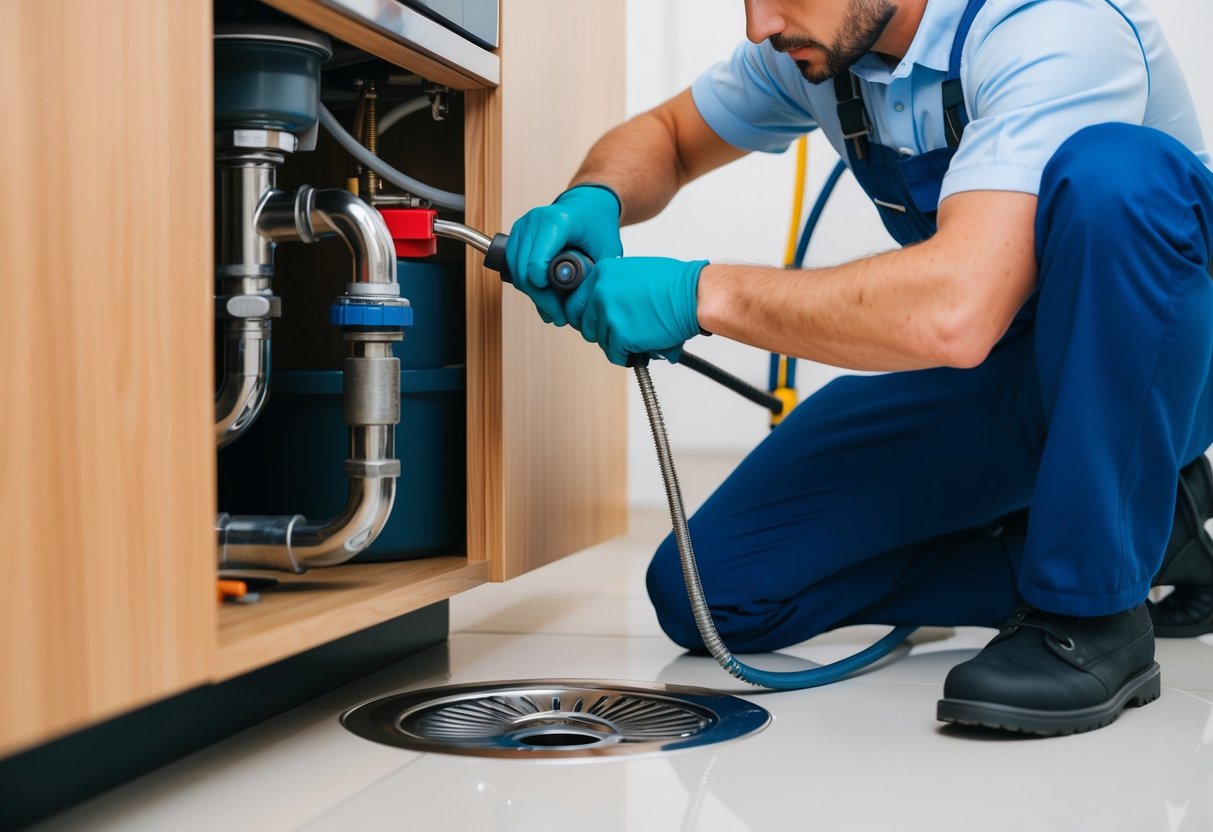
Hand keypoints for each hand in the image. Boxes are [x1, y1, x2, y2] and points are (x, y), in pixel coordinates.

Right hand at [504, 184, 622, 325]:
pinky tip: (543, 298)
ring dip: (533, 295)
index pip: (536, 263)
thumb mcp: (607, 249)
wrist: (587, 205)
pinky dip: (527, 285)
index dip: (545, 290)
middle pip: (524, 271)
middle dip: (540, 299)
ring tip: (553, 311)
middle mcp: (533, 221)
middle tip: (559, 316)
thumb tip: (582, 305)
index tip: (560, 306)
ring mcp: (521, 227)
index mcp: (555, 221)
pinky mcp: (516, 235)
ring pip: (515, 272)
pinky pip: (513, 267)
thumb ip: (597, 274)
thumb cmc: (598, 224)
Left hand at [566, 256, 708, 365]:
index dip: (587, 315)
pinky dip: (628, 355)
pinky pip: (615, 354)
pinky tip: (643, 345)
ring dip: (618, 343)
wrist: (694, 295)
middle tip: (620, 332)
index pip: (576, 301)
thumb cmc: (674, 284)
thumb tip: (603, 305)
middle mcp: (599, 292)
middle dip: (602, 331)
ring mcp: (608, 314)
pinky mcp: (619, 336)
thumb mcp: (634, 272)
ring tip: (640, 335)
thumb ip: (614, 286)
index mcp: (602, 272)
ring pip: (601, 340)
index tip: (596, 322)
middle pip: (585, 324)